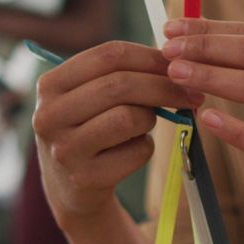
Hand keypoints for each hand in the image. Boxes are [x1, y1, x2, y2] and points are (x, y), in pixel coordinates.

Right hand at [33, 41, 201, 222]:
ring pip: (130, 118)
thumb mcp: (90, 97)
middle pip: (120, 85)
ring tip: (145, 124)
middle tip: (193, 94)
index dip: (151, 57)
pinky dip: (146, 148)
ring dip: (151, 119)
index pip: (109, 55)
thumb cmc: (91, 130)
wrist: (71, 189)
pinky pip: (138, 151)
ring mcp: (65, 149)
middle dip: (164, 86)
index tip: (181, 64)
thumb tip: (178, 60)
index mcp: (50, 84)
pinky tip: (132, 152)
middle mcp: (49, 115)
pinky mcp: (86, 178)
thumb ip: (122, 74)